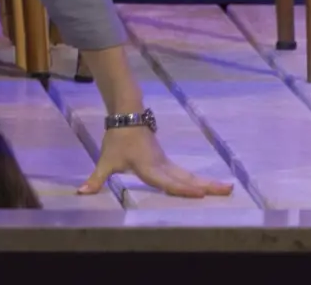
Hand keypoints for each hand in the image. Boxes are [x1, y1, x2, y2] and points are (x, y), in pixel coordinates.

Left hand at [80, 125, 234, 198]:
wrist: (128, 117)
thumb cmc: (116, 141)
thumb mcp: (105, 161)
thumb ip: (96, 179)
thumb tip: (81, 193)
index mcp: (148, 167)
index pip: (167, 181)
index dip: (182, 189)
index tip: (200, 193)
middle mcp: (162, 166)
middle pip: (186, 178)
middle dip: (206, 186)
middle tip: (227, 191)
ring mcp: (167, 164)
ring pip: (190, 175)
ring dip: (209, 183)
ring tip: (229, 189)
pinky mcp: (169, 162)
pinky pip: (187, 174)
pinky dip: (201, 181)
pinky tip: (213, 187)